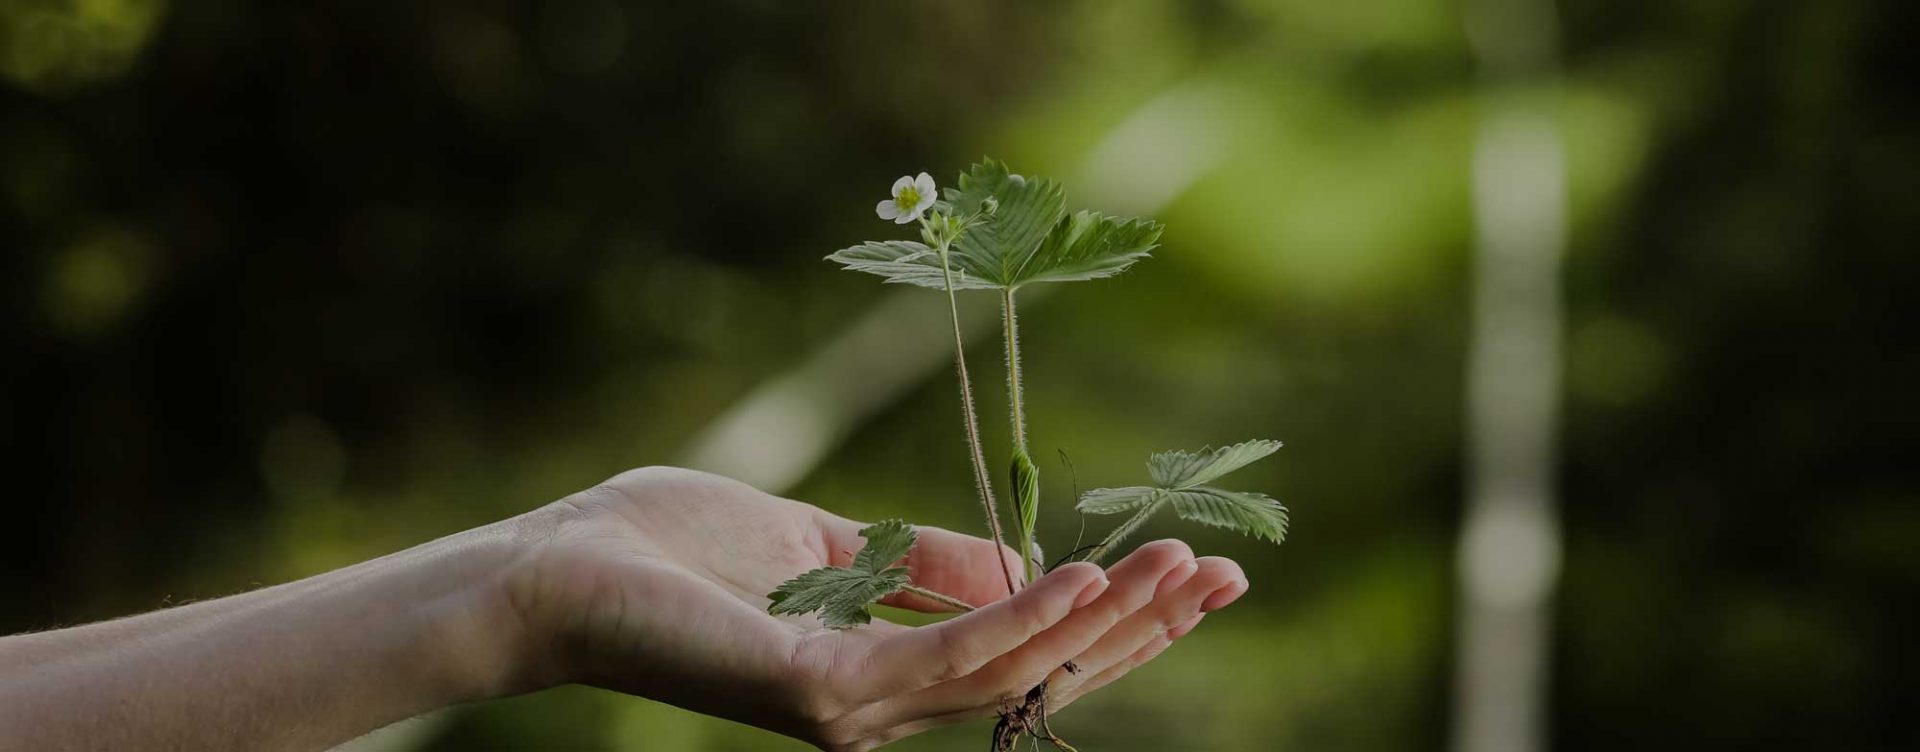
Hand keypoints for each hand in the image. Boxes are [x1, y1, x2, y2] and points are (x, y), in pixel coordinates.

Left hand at [501, 467, 1250, 750]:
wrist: (561, 570)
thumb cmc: (675, 551)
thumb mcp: (827, 543)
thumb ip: (923, 563)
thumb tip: (1026, 564)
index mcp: (885, 671)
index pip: (1023, 653)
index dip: (1110, 619)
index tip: (1190, 571)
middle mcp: (883, 707)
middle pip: (1038, 675)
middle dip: (1136, 630)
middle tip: (1223, 578)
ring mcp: (856, 710)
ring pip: (1010, 672)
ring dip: (1100, 622)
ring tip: (1173, 571)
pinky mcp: (823, 693)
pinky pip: (944, 658)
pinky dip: (1020, 620)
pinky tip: (1077, 578)